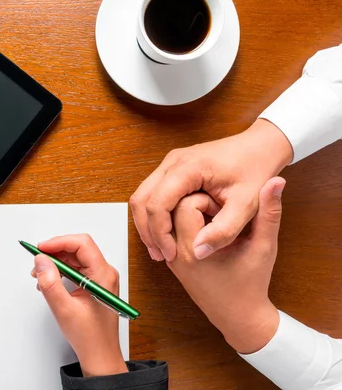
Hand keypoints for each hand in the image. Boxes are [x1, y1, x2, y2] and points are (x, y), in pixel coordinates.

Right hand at [31, 234, 127, 376]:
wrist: (100, 355)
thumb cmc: (89, 337)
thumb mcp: (64, 310)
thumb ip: (50, 283)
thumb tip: (41, 261)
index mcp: (103, 275)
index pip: (82, 244)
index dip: (59, 242)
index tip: (41, 249)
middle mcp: (104, 273)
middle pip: (78, 249)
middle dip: (55, 252)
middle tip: (37, 261)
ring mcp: (100, 279)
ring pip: (76, 258)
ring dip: (56, 262)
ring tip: (39, 274)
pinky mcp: (95, 285)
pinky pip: (77, 269)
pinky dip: (61, 271)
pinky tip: (49, 281)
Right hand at [130, 118, 292, 261]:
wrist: (260, 146)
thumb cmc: (256, 171)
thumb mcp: (247, 206)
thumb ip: (224, 231)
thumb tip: (198, 252)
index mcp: (188, 168)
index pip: (157, 204)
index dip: (159, 233)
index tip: (171, 255)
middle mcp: (172, 162)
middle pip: (141, 199)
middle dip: (147, 231)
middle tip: (160, 255)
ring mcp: (169, 163)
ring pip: (142, 196)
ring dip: (147, 224)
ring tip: (161, 248)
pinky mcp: (172, 168)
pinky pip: (152, 193)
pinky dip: (153, 215)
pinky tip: (166, 233)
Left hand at [167, 177, 284, 353]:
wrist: (238, 316)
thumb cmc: (252, 283)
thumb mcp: (265, 245)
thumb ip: (269, 212)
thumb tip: (276, 181)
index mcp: (195, 248)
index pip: (188, 204)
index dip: (209, 199)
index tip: (226, 210)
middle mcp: (176, 252)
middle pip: (173, 208)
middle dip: (197, 202)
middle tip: (220, 211)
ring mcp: (171, 257)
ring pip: (169, 218)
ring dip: (190, 213)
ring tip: (214, 221)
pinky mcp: (172, 260)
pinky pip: (170, 231)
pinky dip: (186, 224)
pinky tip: (208, 229)